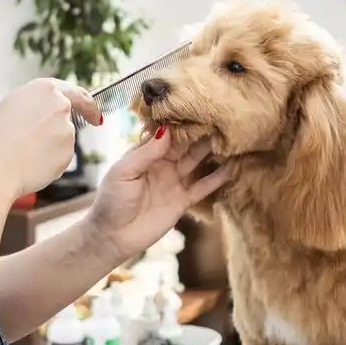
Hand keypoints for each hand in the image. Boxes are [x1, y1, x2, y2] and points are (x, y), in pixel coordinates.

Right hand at [0, 78, 100, 199]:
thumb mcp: (12, 109)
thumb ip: (36, 108)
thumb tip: (50, 119)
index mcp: (43, 89)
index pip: (76, 93)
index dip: (87, 105)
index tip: (94, 114)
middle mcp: (60, 105)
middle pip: (69, 117)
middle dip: (66, 128)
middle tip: (54, 140)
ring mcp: (66, 129)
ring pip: (63, 140)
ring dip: (50, 148)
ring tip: (22, 155)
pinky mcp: (68, 153)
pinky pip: (60, 159)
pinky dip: (49, 164)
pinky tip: (29, 165)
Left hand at [85, 127, 229, 262]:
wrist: (113, 236)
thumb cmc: (111, 200)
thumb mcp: (124, 172)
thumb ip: (146, 152)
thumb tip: (168, 130)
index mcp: (146, 153)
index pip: (167, 133)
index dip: (182, 122)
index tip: (199, 108)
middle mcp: (163, 163)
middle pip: (186, 144)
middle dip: (201, 132)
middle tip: (221, 118)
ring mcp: (175, 181)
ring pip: (197, 162)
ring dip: (213, 151)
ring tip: (232, 138)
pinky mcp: (183, 200)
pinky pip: (203, 187)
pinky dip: (218, 178)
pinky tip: (233, 167)